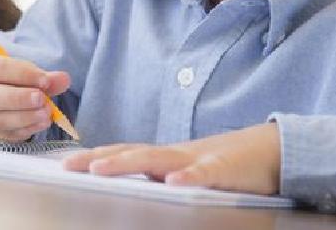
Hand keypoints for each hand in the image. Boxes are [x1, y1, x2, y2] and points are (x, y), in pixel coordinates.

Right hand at [0, 55, 70, 141]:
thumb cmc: (9, 80)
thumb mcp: (24, 72)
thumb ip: (44, 77)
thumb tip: (64, 79)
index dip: (24, 75)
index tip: (45, 80)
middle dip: (20, 99)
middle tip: (43, 100)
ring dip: (25, 118)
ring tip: (46, 114)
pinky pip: (5, 135)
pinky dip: (25, 130)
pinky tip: (40, 124)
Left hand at [62, 123, 281, 194]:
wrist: (270, 151)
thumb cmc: (225, 165)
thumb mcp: (186, 171)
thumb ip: (159, 176)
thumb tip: (125, 184)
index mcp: (165, 157)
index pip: (123, 154)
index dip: (95, 157)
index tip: (66, 163)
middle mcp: (175, 155)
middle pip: (131, 154)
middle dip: (98, 159)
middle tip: (69, 167)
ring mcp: (199, 160)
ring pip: (159, 159)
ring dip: (127, 162)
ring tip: (101, 169)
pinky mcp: (224, 169)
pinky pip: (205, 173)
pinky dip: (190, 176)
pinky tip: (175, 181)